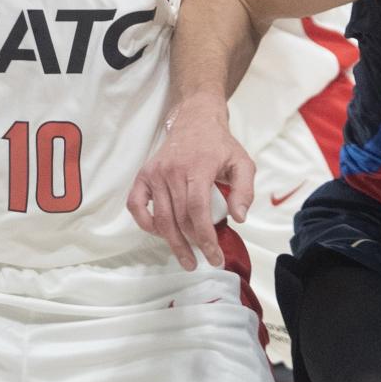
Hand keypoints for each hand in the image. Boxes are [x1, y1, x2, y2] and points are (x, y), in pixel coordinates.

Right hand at [126, 104, 254, 270]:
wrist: (196, 120)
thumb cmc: (220, 145)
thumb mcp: (243, 162)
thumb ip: (244, 190)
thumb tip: (240, 218)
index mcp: (198, 167)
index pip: (197, 211)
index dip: (205, 238)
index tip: (214, 257)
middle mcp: (172, 170)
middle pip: (179, 218)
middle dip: (192, 245)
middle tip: (203, 261)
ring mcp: (155, 173)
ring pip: (161, 217)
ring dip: (173, 242)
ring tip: (186, 258)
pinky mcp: (144, 175)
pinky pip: (135, 205)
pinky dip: (145, 222)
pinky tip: (160, 233)